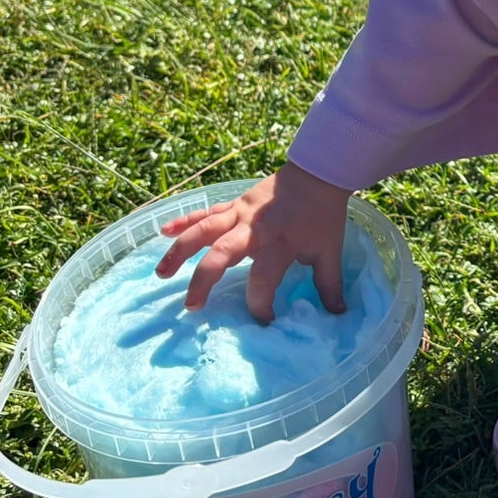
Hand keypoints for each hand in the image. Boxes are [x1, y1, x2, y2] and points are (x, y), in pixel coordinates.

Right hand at [155, 161, 352, 323]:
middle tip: (192, 306)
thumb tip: (337, 313)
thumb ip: (329, 284)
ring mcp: (240, 214)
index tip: (265, 322)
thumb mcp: (329, 251)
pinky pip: (205, 213)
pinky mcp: (234, 204)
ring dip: (180, 251)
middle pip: (221, 253)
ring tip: (161, 274)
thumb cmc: (323, 215)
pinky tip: (162, 231)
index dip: (261, 303)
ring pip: (203, 231)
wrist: (318, 174)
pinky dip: (183, 220)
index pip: (263, 278)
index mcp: (279, 243)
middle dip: (203, 280)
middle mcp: (254, 229)